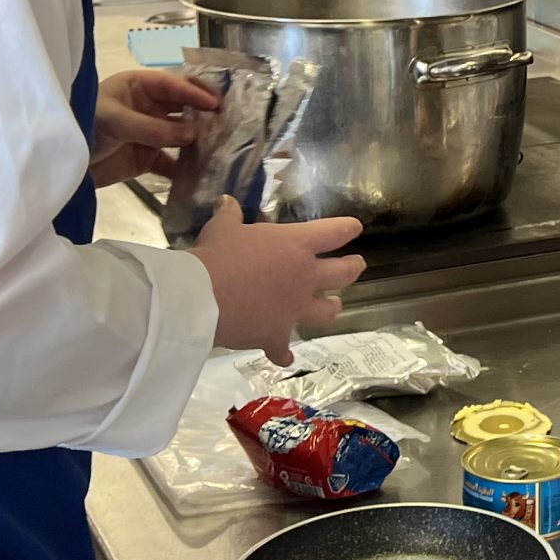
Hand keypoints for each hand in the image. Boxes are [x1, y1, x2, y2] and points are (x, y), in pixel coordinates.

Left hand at [91, 69, 221, 186]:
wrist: (60, 164)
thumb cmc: (83, 126)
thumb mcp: (115, 121)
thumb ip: (152, 128)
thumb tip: (192, 136)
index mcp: (138, 87)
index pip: (173, 85)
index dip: (195, 92)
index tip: (216, 105)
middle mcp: (148, 107)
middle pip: (183, 107)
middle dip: (204, 113)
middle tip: (228, 122)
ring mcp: (149, 134)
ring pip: (182, 135)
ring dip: (199, 141)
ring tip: (221, 147)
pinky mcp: (147, 159)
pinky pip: (172, 162)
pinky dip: (186, 168)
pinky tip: (200, 173)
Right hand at [190, 199, 365, 362]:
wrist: (202, 298)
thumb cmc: (217, 255)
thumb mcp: (222, 228)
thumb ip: (229, 215)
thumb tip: (226, 202)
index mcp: (296, 245)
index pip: (333, 233)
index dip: (347, 229)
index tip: (354, 228)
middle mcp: (304, 277)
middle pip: (344, 273)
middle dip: (353, 268)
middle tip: (357, 264)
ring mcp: (294, 309)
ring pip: (326, 311)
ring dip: (331, 308)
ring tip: (334, 306)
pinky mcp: (276, 335)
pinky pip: (284, 350)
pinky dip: (283, 354)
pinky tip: (284, 358)